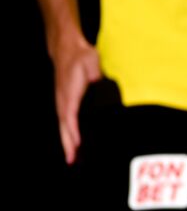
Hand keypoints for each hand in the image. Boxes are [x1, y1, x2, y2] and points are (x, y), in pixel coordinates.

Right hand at [51, 36, 103, 164]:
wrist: (67, 49)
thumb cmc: (81, 56)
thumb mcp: (92, 61)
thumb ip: (96, 74)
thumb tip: (100, 82)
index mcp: (70, 93)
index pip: (71, 116)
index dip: (74, 131)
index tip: (77, 144)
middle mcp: (64, 101)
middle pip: (65, 127)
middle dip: (69, 144)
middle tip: (73, 162)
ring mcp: (62, 102)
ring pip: (64, 127)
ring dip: (67, 143)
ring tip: (72, 160)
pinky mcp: (65, 102)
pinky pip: (66, 122)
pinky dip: (68, 134)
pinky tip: (73, 144)